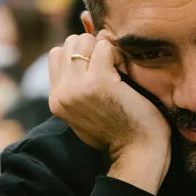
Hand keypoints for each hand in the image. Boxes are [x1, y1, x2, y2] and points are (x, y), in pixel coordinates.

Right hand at [47, 34, 170, 191]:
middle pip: (69, 44)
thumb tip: (81, 54)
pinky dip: (118, 53)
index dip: (81, 55)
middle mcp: (62, 93)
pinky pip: (104, 46)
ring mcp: (78, 87)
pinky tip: (127, 72)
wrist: (138, 154)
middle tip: (112, 67)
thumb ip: (78, 88)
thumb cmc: (121, 134)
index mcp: (56, 100)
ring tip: (119, 69)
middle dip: (92, 48)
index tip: (101, 68)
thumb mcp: (88, 113)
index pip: (57, 55)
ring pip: (83, 41)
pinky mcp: (99, 82)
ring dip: (104, 49)